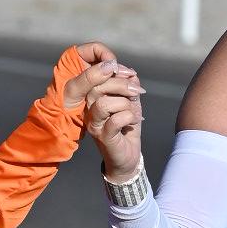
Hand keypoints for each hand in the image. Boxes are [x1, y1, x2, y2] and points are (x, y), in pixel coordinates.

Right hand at [61, 42, 145, 177]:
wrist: (128, 157)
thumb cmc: (127, 128)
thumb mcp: (131, 102)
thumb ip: (130, 87)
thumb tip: (131, 73)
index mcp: (93, 98)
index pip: (96, 77)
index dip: (114, 71)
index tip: (131, 75)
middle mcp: (89, 110)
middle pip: (97, 87)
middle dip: (122, 85)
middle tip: (137, 92)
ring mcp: (95, 124)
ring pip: (104, 103)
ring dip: (124, 104)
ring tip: (133, 111)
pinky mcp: (104, 137)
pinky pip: (115, 120)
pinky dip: (129, 117)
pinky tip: (134, 121)